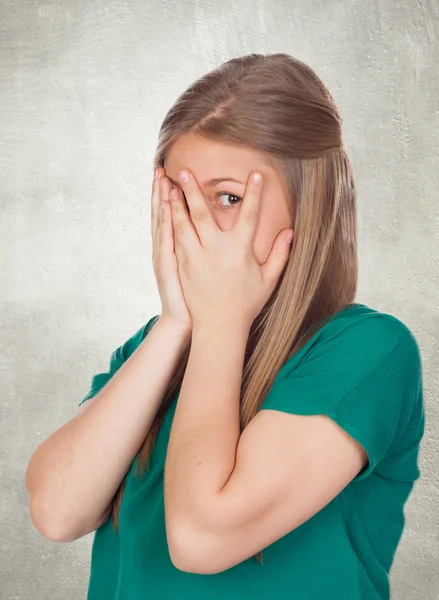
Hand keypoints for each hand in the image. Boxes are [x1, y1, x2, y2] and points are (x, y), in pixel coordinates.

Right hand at [151, 167, 191, 333]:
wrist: (185, 321)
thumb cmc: (198, 298)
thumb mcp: (199, 271)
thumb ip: (204, 251)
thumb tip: (214, 236)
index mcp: (177, 248)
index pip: (173, 217)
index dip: (171, 197)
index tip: (171, 176)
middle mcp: (167, 248)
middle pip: (162, 214)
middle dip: (161, 191)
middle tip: (160, 168)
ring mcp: (165, 255)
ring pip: (161, 221)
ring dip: (159, 199)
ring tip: (159, 178)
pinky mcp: (167, 263)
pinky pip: (165, 237)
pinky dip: (164, 219)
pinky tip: (164, 203)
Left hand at [168, 169, 293, 330]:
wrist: (219, 326)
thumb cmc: (246, 303)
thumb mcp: (268, 280)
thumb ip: (280, 254)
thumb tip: (290, 232)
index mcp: (240, 250)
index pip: (250, 215)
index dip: (254, 194)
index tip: (255, 174)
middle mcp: (217, 249)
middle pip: (204, 212)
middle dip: (195, 189)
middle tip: (187, 170)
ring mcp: (197, 256)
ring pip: (184, 222)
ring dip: (177, 202)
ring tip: (170, 184)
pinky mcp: (184, 265)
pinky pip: (175, 238)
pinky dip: (170, 222)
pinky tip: (165, 210)